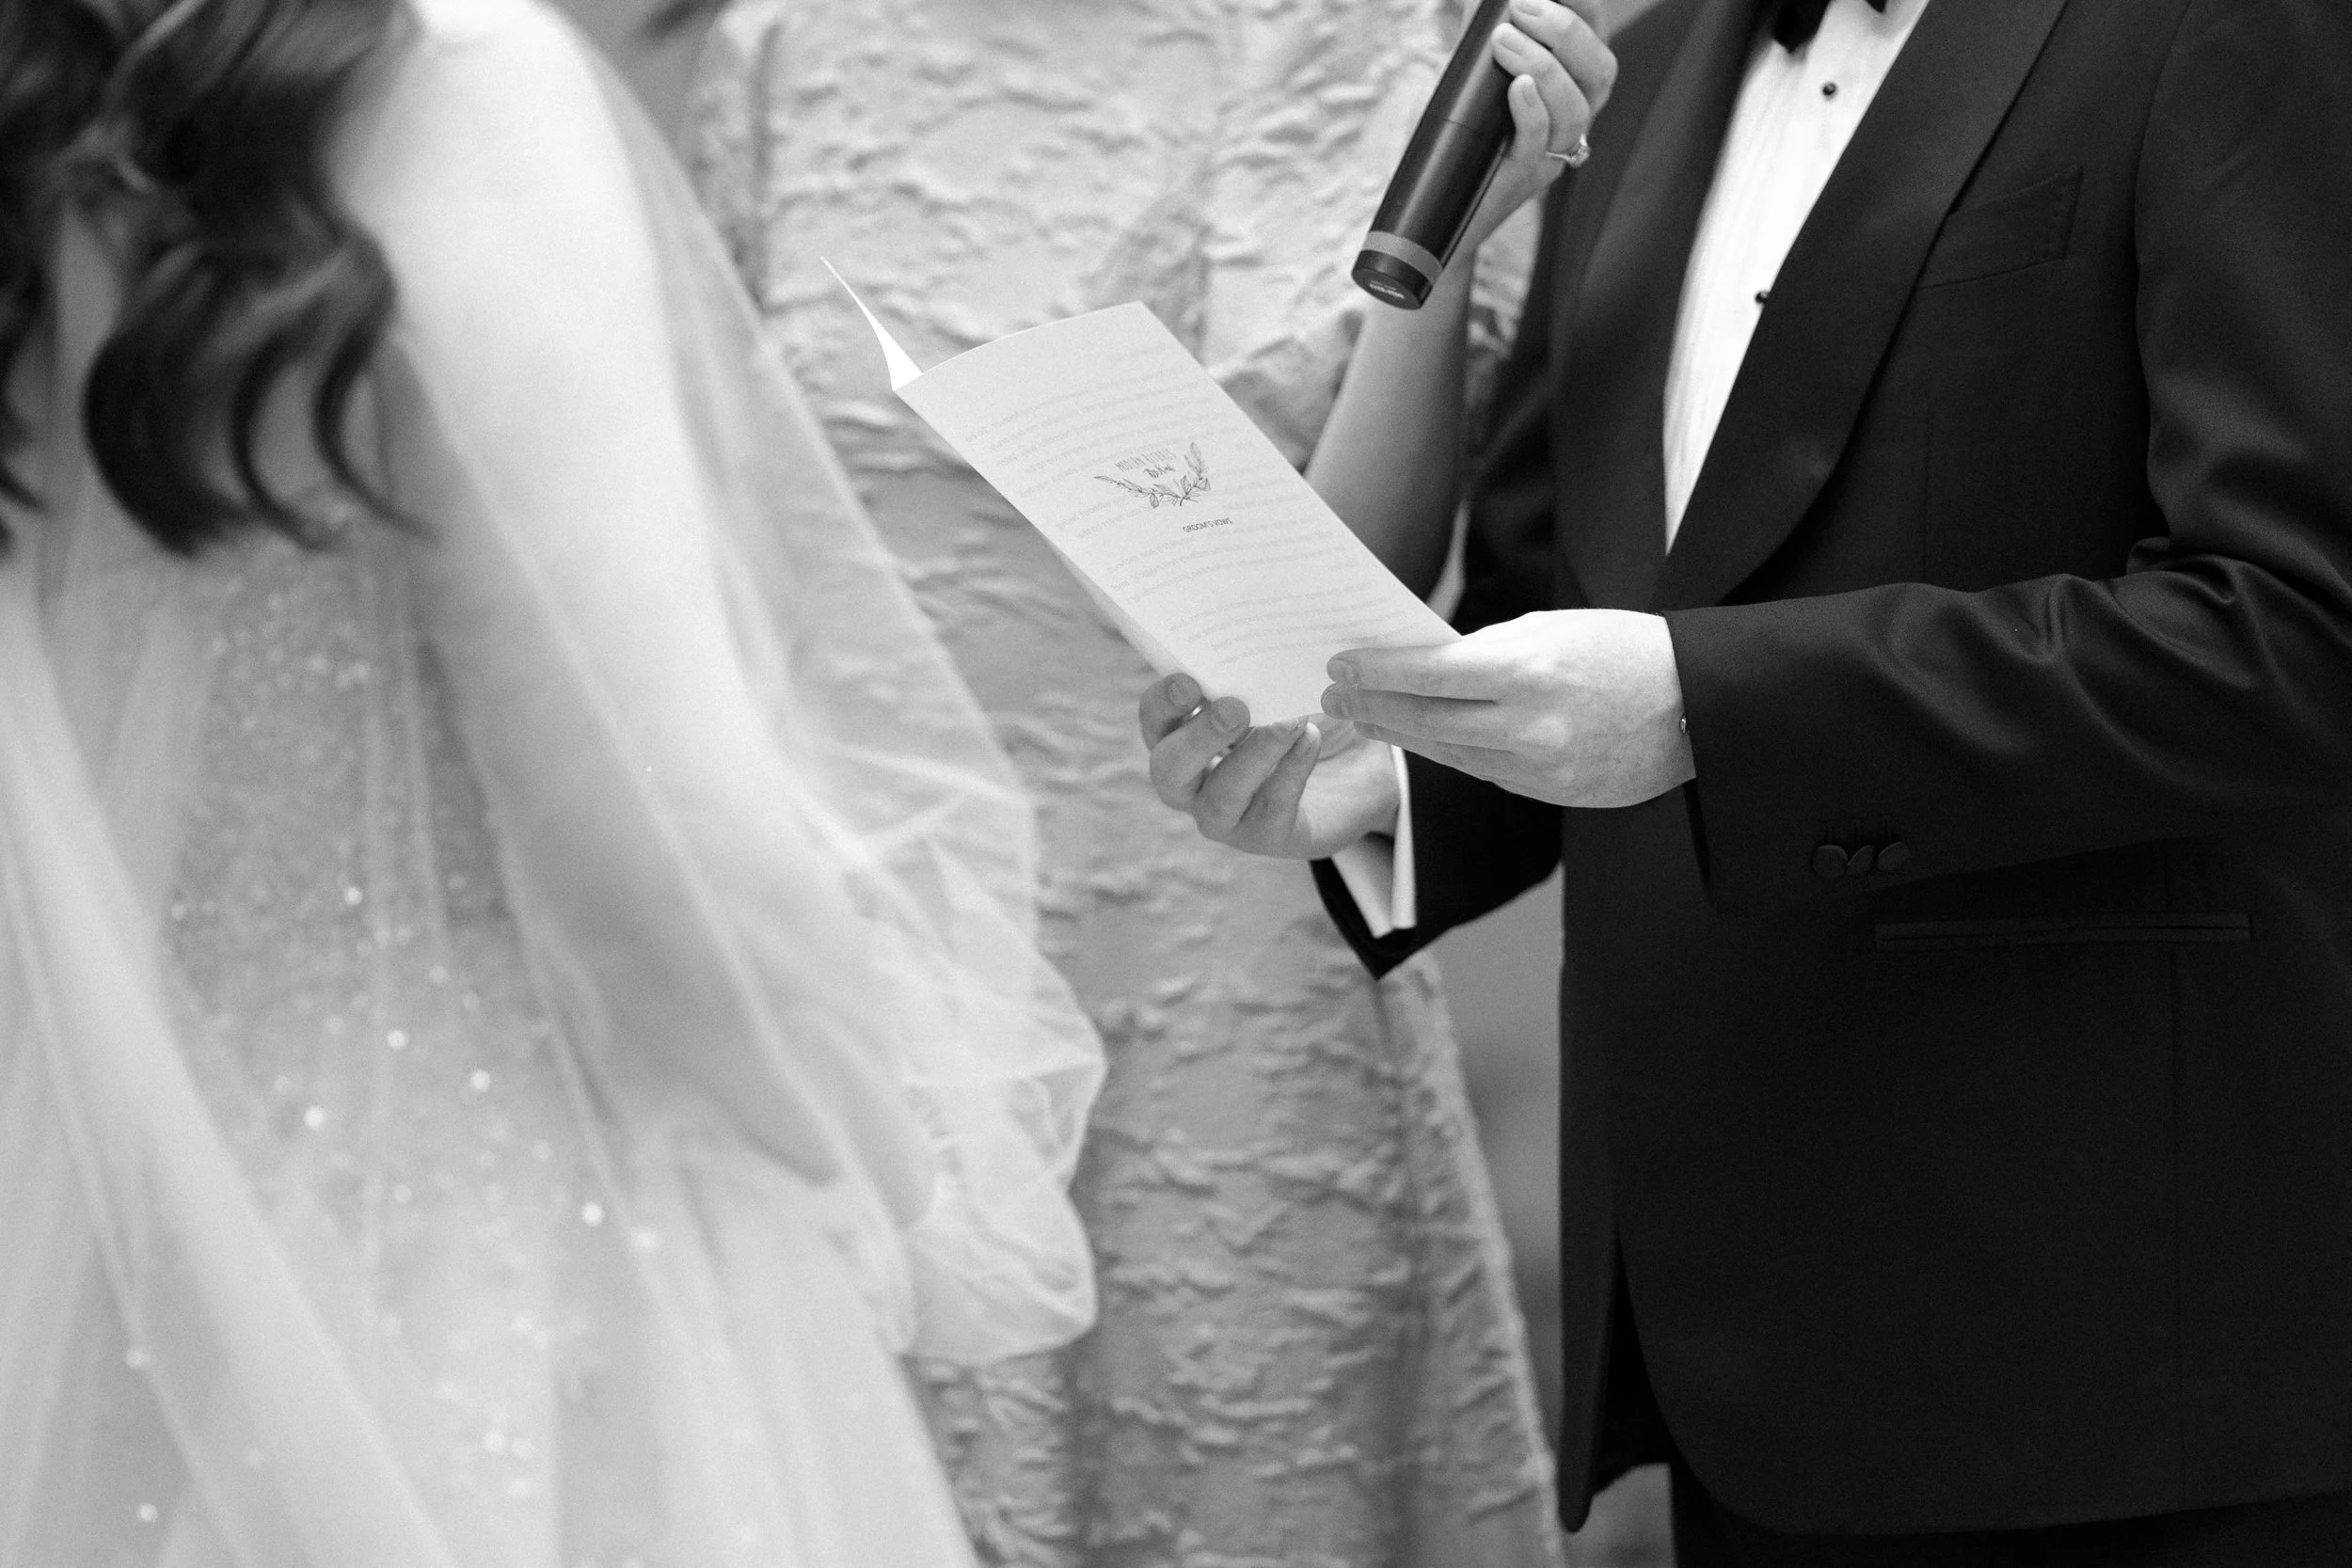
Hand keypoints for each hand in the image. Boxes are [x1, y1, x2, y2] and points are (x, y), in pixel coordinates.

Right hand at [1139, 675, 1401, 859]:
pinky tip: (1309, 740)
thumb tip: (1258, 623)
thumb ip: (1253, 664)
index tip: (1189, 681)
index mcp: (1182, 736)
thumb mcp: (1276, 683)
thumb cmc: (1301, 713)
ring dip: (1254, 756)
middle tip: (1235, 708)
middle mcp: (1192, 782)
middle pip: (1170, 768)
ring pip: (1220, 797)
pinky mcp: (1268, 837)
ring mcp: (1226, 816)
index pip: (1154, 721)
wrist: (1355, 766)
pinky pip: (1271, 808)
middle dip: (1198, 738)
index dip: (1162, 704)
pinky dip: (1290, 772)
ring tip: (1289, 722)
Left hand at [1321, 610, 1694, 807]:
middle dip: (1372, 706)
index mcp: (1527, 669)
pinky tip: (1421, 739)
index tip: (1341, 663)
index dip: (1376, 671)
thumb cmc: (1621, 649)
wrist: (1697, 705)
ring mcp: (1539, 767)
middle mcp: (1529, 725)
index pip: (1426, 673)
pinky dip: (1448, 754)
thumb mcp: (1550, 631)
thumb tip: (1419, 664)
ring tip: (1364, 718)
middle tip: (1333, 695)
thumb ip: (1484, 652)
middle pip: (1425, 720)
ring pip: (1447, 754)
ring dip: (1400, 735)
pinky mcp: (1550, 793)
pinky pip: (1483, 773)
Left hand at [1458, 0, 1617, 258]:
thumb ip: (1481, 48)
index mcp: (1567, 91)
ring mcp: (1550, 154)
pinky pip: (1540, 143)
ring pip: (1575, 109)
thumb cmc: (1453, 142)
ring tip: (1503, 40)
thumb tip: (1474, 6)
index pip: (1595, 41)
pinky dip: (1531, 110)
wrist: (1432, 214)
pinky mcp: (1521, 179)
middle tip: (1523, 6)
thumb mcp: (1471, 85)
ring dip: (1544, 65)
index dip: (1585, 10)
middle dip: (1568, 32)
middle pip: (1600, 73)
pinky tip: (1516, 87)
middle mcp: (1570, 123)